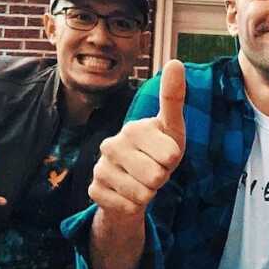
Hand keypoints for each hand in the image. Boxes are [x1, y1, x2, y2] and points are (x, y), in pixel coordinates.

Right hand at [89, 60, 186, 218]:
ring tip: (143, 182)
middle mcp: (111, 145)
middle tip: (155, 171)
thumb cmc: (157, 153)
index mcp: (133, 128)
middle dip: (162, 179)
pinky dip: (134, 206)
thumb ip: (173, 98)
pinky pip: (128, 207)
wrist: (134, 184)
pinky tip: (128, 194)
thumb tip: (174, 61)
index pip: (170, 154)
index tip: (165, 154)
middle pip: (157, 176)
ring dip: (149, 193)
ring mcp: (100, 168)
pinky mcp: (94, 191)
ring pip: (143, 194)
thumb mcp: (172, 129)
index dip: (174, 160)